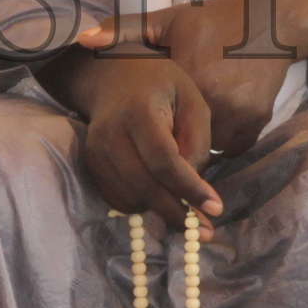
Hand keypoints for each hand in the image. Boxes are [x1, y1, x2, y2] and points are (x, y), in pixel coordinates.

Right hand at [53, 52, 221, 228]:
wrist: (112, 76)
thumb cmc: (161, 87)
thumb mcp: (191, 101)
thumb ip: (196, 140)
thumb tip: (192, 185)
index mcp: (139, 112)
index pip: (164, 160)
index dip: (189, 189)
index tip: (216, 208)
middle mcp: (111, 134)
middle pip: (145, 186)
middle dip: (177, 213)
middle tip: (206, 232)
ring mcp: (96, 151)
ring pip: (131, 198)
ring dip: (160, 209)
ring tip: (183, 203)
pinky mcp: (91, 164)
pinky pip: (117, 200)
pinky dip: (141, 205)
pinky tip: (158, 194)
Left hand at [73, 0, 307, 162]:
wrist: (269, 20)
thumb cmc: (211, 20)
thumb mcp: (167, 20)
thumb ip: (123, 29)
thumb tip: (82, 38)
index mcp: (187, 75)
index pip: (159, 123)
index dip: (150, 132)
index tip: (142, 133)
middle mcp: (214, 99)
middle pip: (183, 142)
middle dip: (173, 146)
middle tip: (164, 139)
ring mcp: (239, 112)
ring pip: (209, 149)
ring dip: (198, 147)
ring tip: (188, 131)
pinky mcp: (258, 120)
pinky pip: (233, 147)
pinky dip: (224, 142)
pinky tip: (215, 124)